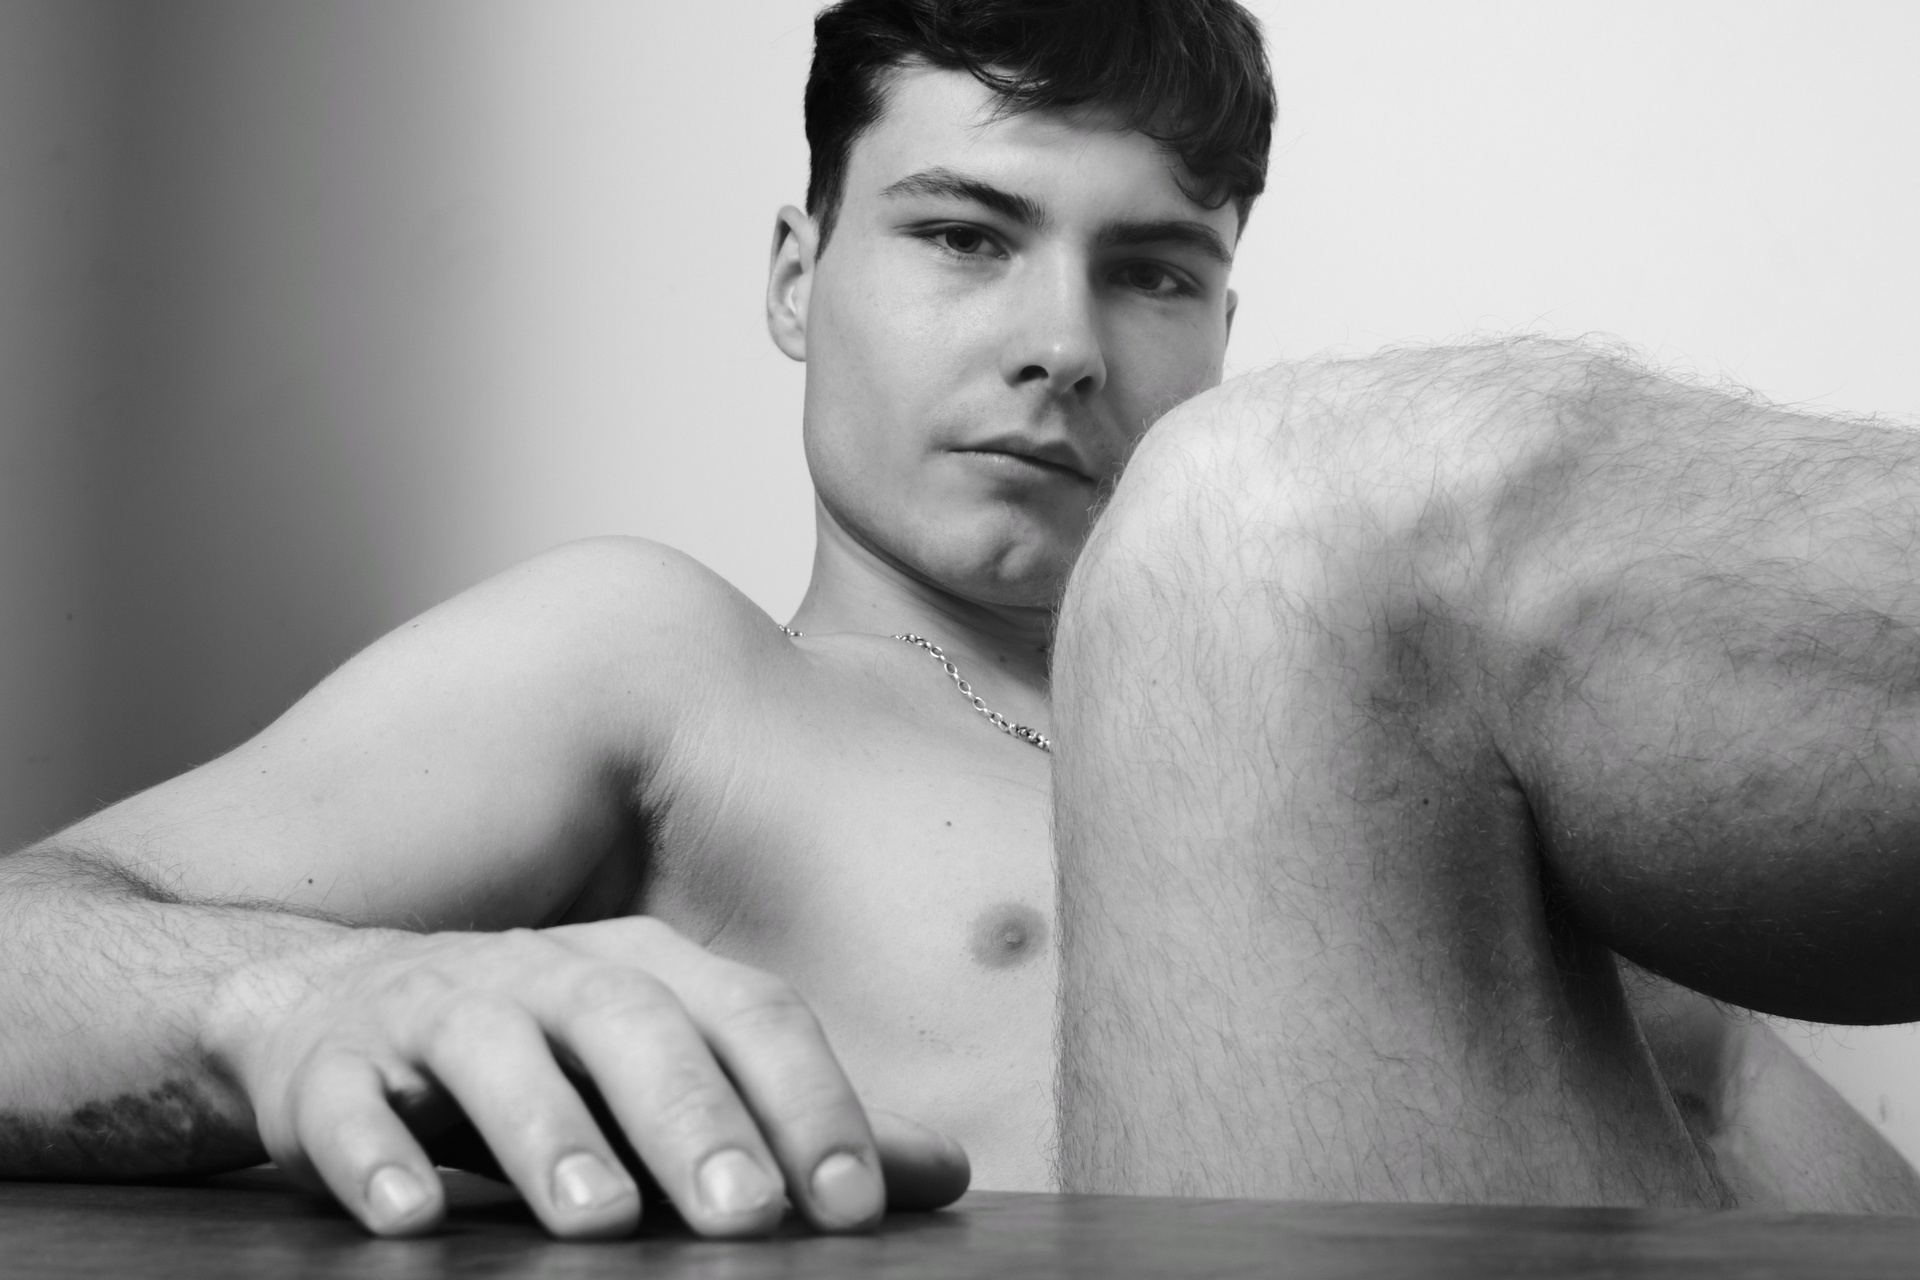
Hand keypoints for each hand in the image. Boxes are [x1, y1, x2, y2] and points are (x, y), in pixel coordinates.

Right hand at [205, 916, 968, 1237]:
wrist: (320, 1001)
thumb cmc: (531, 1053)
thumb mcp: (662, 1070)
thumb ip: (787, 1121)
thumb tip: (941, 1171)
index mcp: (646, 970)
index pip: (751, 1016)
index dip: (809, 1102)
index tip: (856, 1206)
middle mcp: (549, 973)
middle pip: (633, 1025)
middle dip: (693, 1118)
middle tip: (747, 1214)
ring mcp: (434, 1006)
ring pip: (495, 1053)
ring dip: (547, 1132)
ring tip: (598, 1217)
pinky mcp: (325, 1060)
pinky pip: (344, 1099)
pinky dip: (371, 1151)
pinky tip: (408, 1214)